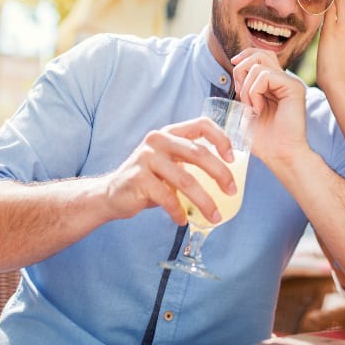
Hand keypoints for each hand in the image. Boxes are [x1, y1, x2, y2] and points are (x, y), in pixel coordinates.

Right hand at [101, 117, 236, 225]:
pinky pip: (168, 198)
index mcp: (170, 132)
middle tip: (232, 191)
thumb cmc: (149, 180)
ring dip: (204, 201)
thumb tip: (228, 177)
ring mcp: (147, 158)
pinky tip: (183, 220)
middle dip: (220, 173)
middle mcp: (158, 140)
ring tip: (214, 216)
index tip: (233, 158)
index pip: (202, 125)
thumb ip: (191, 161)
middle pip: (199, 154)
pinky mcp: (138, 179)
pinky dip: (179, 212)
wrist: (111, 195)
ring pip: (186, 180)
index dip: (221, 139)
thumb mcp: (170, 163)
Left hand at [231, 48, 307, 163]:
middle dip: (242, 69)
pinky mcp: (294, 88)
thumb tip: (236, 67)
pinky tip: (258, 109)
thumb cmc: (263, 139)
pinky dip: (254, 91)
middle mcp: (285, 80)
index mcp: (276, 84)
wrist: (279, 155)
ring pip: (260, 63)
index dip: (244, 56)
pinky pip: (266, 75)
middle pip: (260, 53)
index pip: (260, 55)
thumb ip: (244, 88)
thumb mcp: (246, 109)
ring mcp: (291, 83)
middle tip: (240, 93)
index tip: (233, 66)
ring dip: (246, 86)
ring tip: (250, 106)